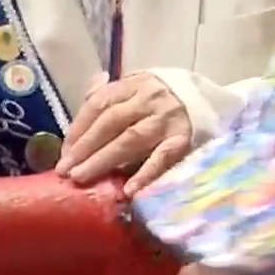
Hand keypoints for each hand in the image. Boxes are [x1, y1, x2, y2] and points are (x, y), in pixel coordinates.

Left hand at [55, 73, 194, 195]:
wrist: (210, 101)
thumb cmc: (162, 100)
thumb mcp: (137, 88)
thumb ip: (110, 93)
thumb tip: (86, 96)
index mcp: (133, 85)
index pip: (99, 104)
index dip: (79, 128)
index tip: (64, 152)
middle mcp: (148, 99)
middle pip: (110, 123)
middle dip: (85, 147)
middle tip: (66, 170)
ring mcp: (167, 120)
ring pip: (131, 140)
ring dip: (104, 160)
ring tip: (83, 177)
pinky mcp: (184, 140)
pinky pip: (162, 158)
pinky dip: (145, 174)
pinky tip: (128, 190)